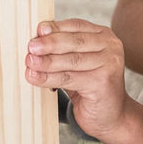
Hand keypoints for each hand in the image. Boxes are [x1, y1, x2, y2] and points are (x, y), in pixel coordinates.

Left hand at [25, 18, 126, 138]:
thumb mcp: (78, 64)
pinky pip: (69, 78)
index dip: (55, 28)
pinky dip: (49, 78)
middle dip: (49, 44)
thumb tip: (36, 40)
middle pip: (74, 41)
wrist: (112, 117)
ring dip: (47, 62)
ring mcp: (109, 64)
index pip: (76, 26)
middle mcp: (110, 47)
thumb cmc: (91, 88)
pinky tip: (36, 78)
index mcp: (104, 36)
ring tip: (30, 63)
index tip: (37, 30)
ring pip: (71, 60)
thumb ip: (63, 50)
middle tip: (30, 47)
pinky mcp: (103, 82)